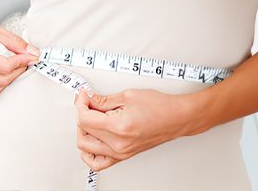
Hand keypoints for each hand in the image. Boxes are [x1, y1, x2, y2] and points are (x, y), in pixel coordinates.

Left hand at [73, 87, 192, 171]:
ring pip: (86, 148)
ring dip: (83, 131)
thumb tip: (87, 99)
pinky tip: (93, 137)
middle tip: (87, 103)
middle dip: (81, 115)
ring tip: (91, 118)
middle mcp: (118, 144)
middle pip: (82, 132)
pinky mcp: (124, 155)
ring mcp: (121, 153)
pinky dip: (90, 151)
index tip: (84, 95)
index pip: (84, 119)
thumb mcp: (127, 95)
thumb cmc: (160, 107)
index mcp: (118, 128)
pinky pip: (98, 162)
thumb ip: (102, 100)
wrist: (177, 118)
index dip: (80, 103)